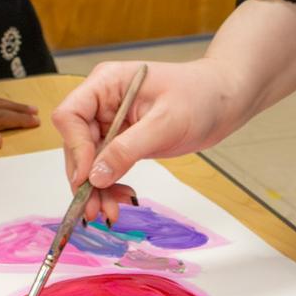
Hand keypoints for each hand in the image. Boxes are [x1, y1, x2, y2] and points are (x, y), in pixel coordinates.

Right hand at [53, 57, 254, 226]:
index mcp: (107, 82)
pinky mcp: (122, 138)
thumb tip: (94, 177)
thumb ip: (128, 149)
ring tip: (110, 212)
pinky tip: (121, 198)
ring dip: (95, 187)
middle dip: (84, 177)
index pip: (71, 114)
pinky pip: (105, 165)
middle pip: (75, 142)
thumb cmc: (200, 97)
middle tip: (95, 209)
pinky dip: (110, 184)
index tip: (88, 177)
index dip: (75, 147)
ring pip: (88, 159)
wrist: (224, 100)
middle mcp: (102, 101)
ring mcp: (111, 121)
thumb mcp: (165, 123)